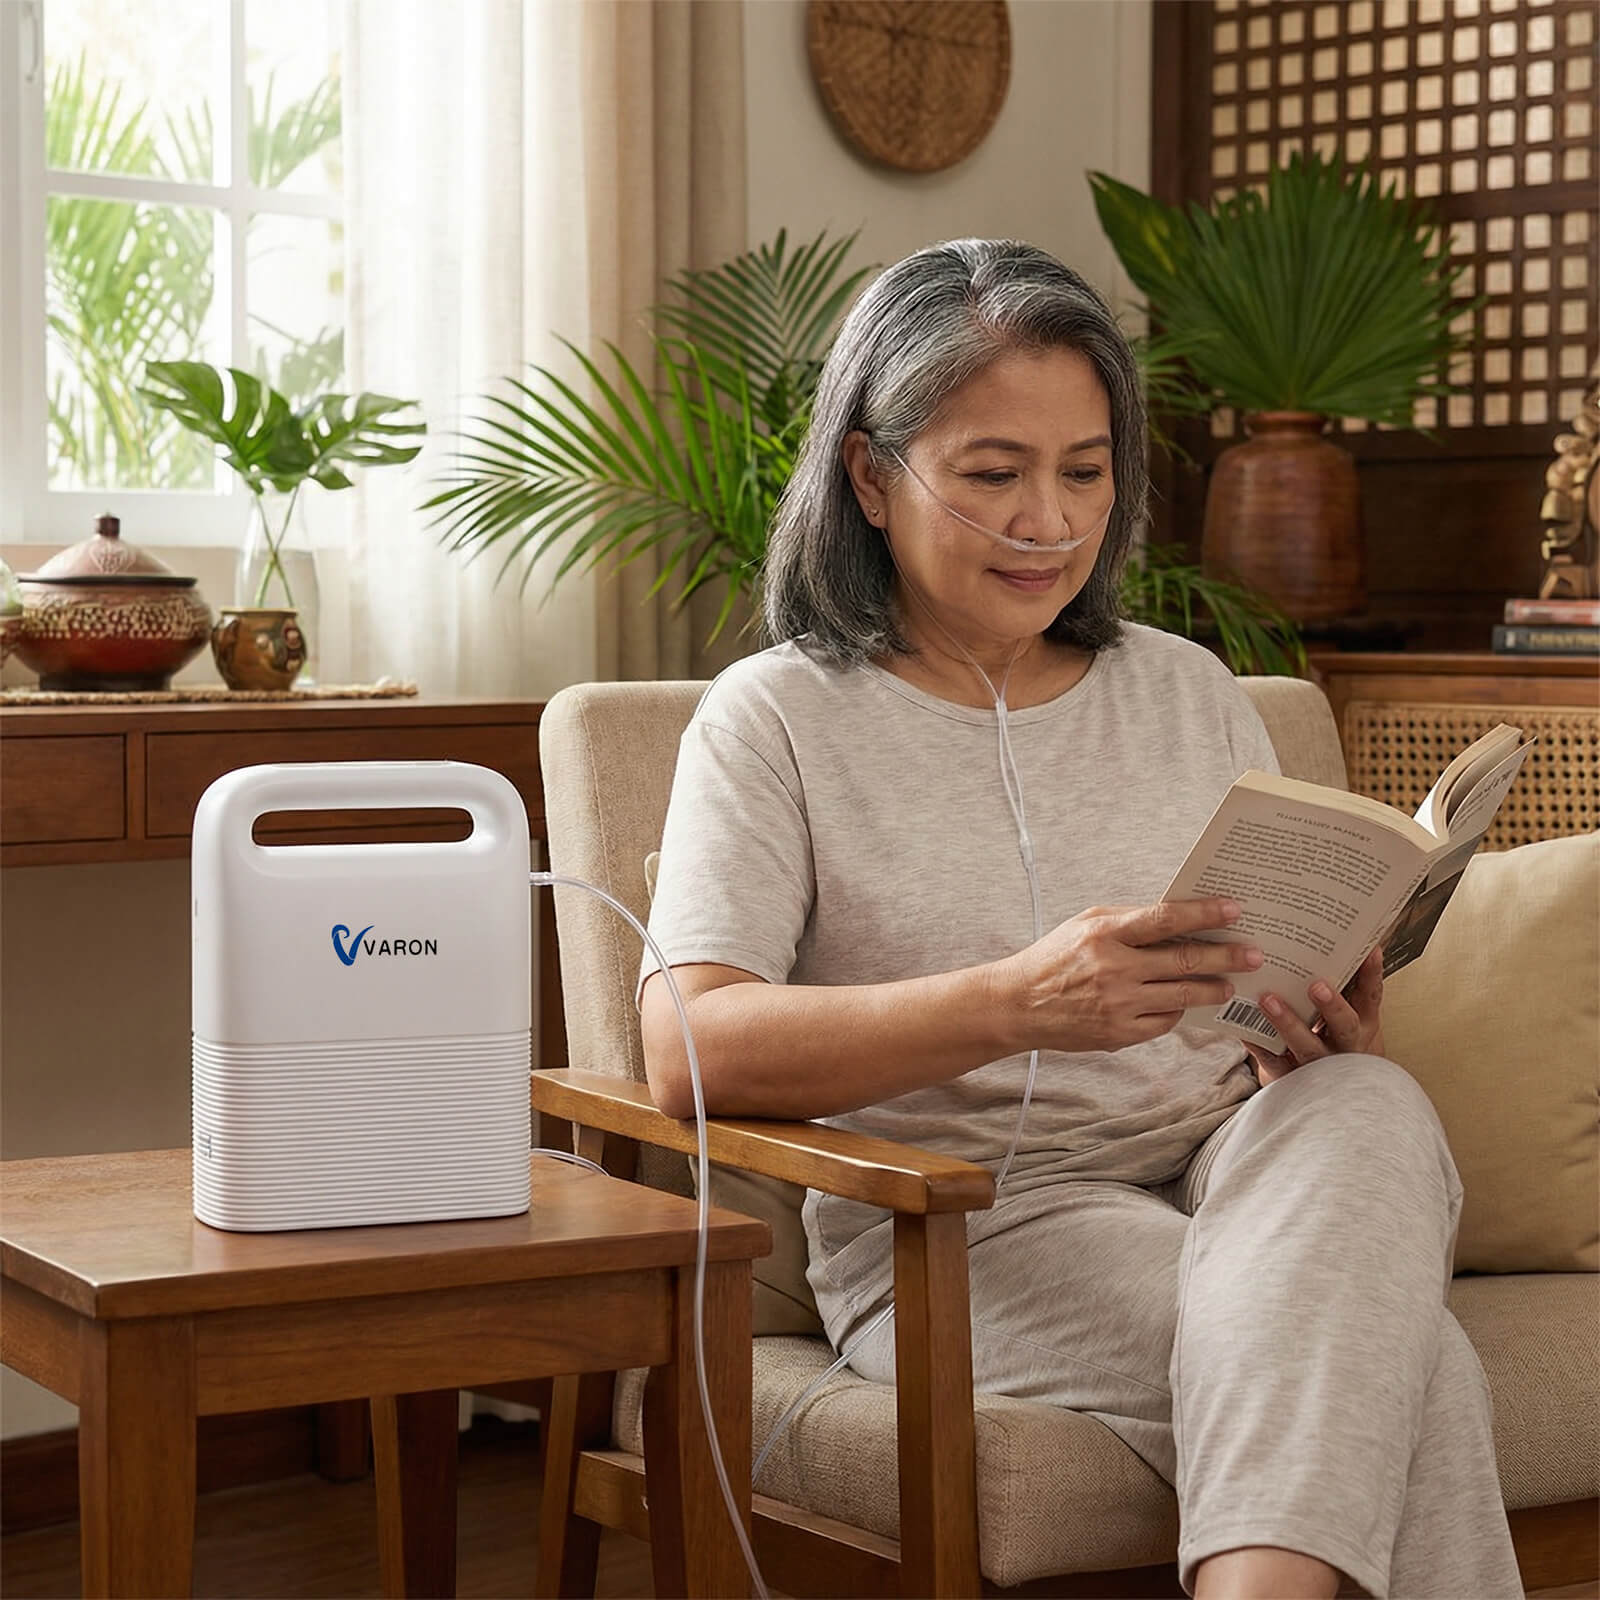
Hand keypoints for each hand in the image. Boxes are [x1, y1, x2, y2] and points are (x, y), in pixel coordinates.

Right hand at [994, 897, 1263, 1054]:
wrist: (1019, 1004)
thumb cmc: (1055, 958)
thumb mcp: (1085, 925)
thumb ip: (1129, 921)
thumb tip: (1179, 918)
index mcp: (1105, 933)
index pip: (1165, 918)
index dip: (1204, 913)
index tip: (1235, 910)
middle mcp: (1114, 969)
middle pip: (1185, 961)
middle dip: (1227, 957)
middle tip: (1255, 954)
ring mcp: (1118, 1005)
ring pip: (1183, 996)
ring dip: (1214, 989)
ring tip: (1231, 985)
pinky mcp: (1119, 1034)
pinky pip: (1164, 1022)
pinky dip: (1179, 1011)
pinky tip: (1186, 1004)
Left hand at [1248, 945, 1385, 1085]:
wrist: (1330, 1088)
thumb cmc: (1333, 1036)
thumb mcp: (1347, 1013)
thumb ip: (1340, 984)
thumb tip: (1320, 936)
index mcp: (1362, 1023)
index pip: (1371, 996)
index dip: (1372, 974)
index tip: (1369, 949)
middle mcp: (1346, 1045)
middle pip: (1346, 1026)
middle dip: (1333, 1006)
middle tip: (1317, 985)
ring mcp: (1321, 1063)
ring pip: (1308, 1046)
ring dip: (1289, 1022)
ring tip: (1268, 999)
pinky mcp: (1292, 1075)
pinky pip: (1274, 1061)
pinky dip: (1259, 1044)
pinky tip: (1243, 1028)